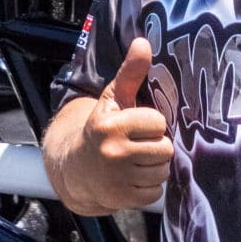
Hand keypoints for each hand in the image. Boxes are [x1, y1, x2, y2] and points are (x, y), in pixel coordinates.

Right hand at [49, 39, 172, 215]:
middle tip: (138, 145)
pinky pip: (156, 193)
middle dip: (156, 146)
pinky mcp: (122, 199)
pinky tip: (132, 178)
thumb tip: (144, 41)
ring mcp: (117, 180)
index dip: (151, 124)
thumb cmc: (102, 128)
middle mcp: (113, 153)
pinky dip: (148, 187)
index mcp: (111, 126)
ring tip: (135, 161)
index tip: (137, 125)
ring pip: (162, 171)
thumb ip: (130, 72)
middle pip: (164, 149)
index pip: (158, 123)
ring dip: (153, 167)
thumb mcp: (113, 99)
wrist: (76, 168)